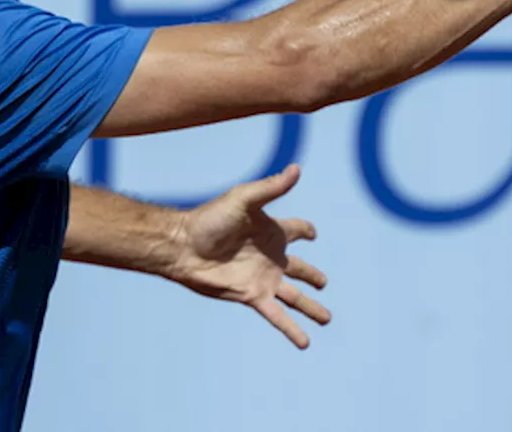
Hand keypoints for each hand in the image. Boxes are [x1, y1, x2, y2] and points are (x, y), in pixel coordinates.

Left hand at [165, 164, 329, 348]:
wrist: (184, 247)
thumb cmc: (210, 219)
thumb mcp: (244, 199)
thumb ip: (272, 187)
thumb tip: (297, 168)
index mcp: (272, 231)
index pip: (297, 230)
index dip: (306, 231)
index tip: (312, 233)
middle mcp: (270, 257)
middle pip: (300, 269)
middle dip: (313, 276)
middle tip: (324, 283)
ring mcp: (264, 279)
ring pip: (295, 297)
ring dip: (311, 308)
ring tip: (327, 319)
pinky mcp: (253, 296)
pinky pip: (278, 315)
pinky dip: (292, 330)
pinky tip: (305, 342)